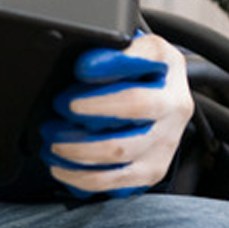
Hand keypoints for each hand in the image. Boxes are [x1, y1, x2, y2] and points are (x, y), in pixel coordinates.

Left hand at [40, 33, 192, 196]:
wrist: (166, 105)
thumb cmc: (142, 74)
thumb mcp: (135, 47)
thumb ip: (115, 47)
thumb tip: (84, 62)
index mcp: (170, 67)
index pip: (149, 56)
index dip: (115, 62)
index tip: (82, 67)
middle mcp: (174, 106)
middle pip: (135, 106)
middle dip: (92, 107)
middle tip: (62, 104)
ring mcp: (166, 142)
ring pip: (120, 150)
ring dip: (80, 147)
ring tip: (54, 140)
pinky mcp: (153, 170)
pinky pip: (116, 180)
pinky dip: (83, 176)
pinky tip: (62, 166)